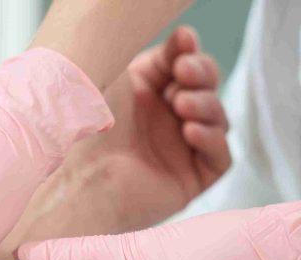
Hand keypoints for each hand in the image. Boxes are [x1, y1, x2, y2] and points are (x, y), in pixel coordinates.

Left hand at [18, 26, 229, 243]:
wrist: (79, 180)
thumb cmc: (86, 129)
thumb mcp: (117, 76)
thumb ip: (153, 54)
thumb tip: (187, 35)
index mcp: (143, 96)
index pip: (183, 66)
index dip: (189, 53)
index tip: (184, 43)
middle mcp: (162, 124)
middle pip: (206, 89)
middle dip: (202, 74)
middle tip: (183, 72)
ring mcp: (178, 153)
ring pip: (218, 119)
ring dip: (207, 105)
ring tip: (181, 104)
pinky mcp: (189, 182)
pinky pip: (220, 158)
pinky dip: (213, 139)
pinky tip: (191, 131)